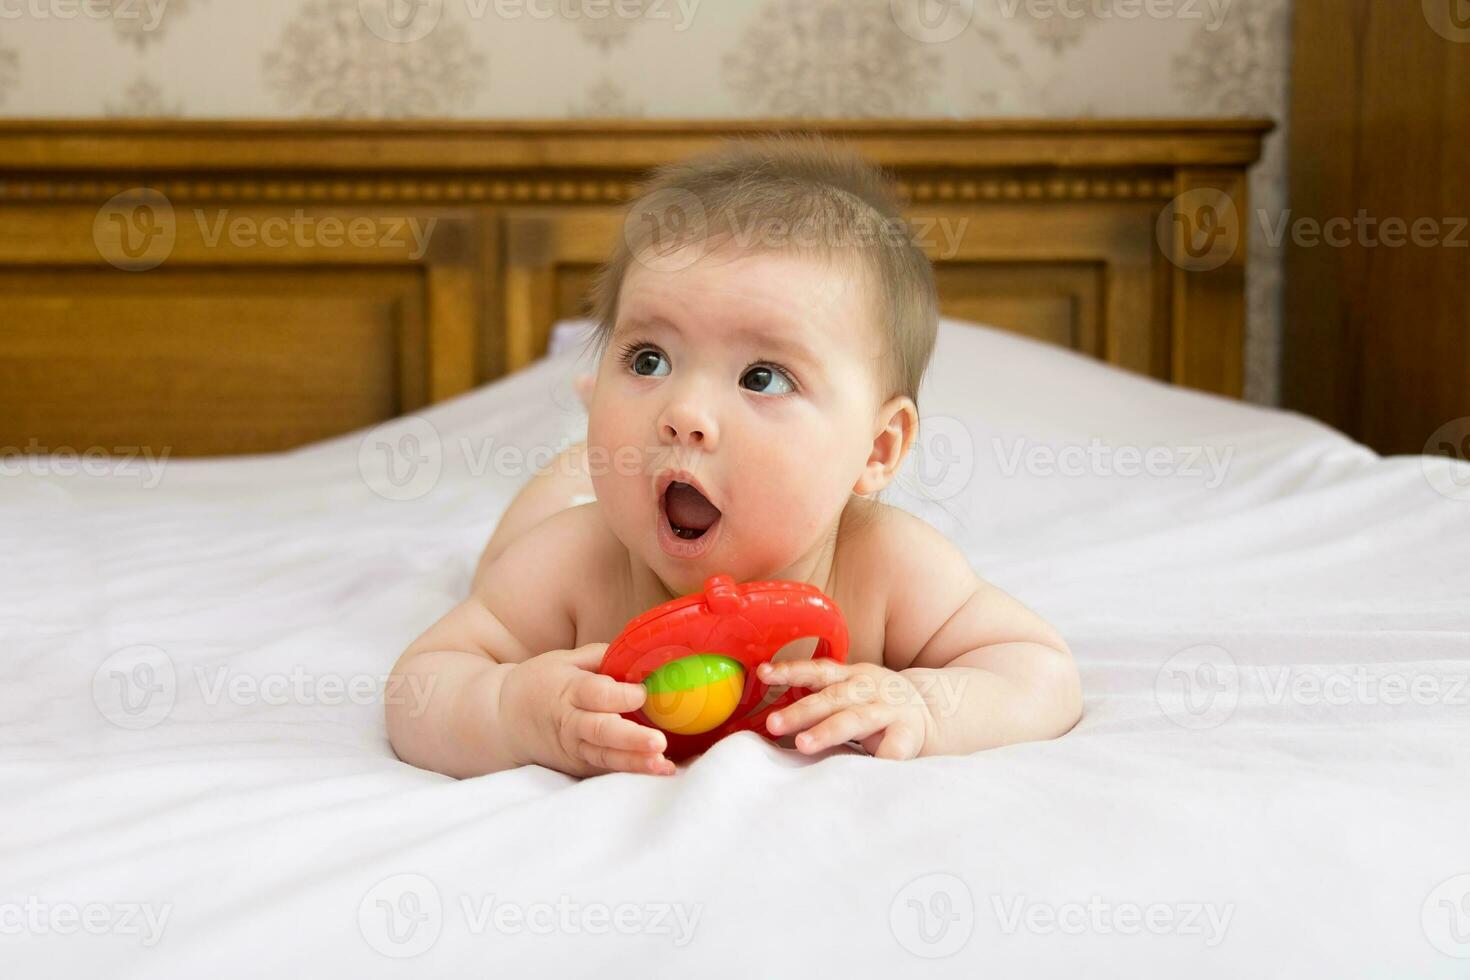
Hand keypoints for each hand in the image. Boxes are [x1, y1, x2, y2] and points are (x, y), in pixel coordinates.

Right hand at [500, 644, 673, 776]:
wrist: (503, 719)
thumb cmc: (539, 683)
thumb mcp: (562, 660)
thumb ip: (598, 657)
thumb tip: (636, 653)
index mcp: (568, 690)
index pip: (595, 694)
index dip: (619, 695)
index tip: (643, 693)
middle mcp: (570, 723)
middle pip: (601, 731)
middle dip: (630, 738)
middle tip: (658, 741)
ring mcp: (573, 749)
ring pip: (605, 757)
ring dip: (635, 762)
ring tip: (663, 765)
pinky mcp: (578, 766)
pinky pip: (605, 770)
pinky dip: (631, 771)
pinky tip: (659, 770)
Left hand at [758, 660, 936, 759]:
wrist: (935, 711)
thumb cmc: (878, 707)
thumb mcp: (852, 694)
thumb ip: (821, 702)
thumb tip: (772, 720)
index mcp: (850, 678)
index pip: (817, 671)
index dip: (790, 671)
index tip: (763, 673)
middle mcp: (868, 688)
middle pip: (830, 698)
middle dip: (800, 711)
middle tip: (773, 724)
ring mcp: (889, 709)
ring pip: (856, 718)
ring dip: (828, 730)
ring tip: (803, 744)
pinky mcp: (909, 733)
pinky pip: (895, 745)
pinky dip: (882, 755)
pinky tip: (866, 763)